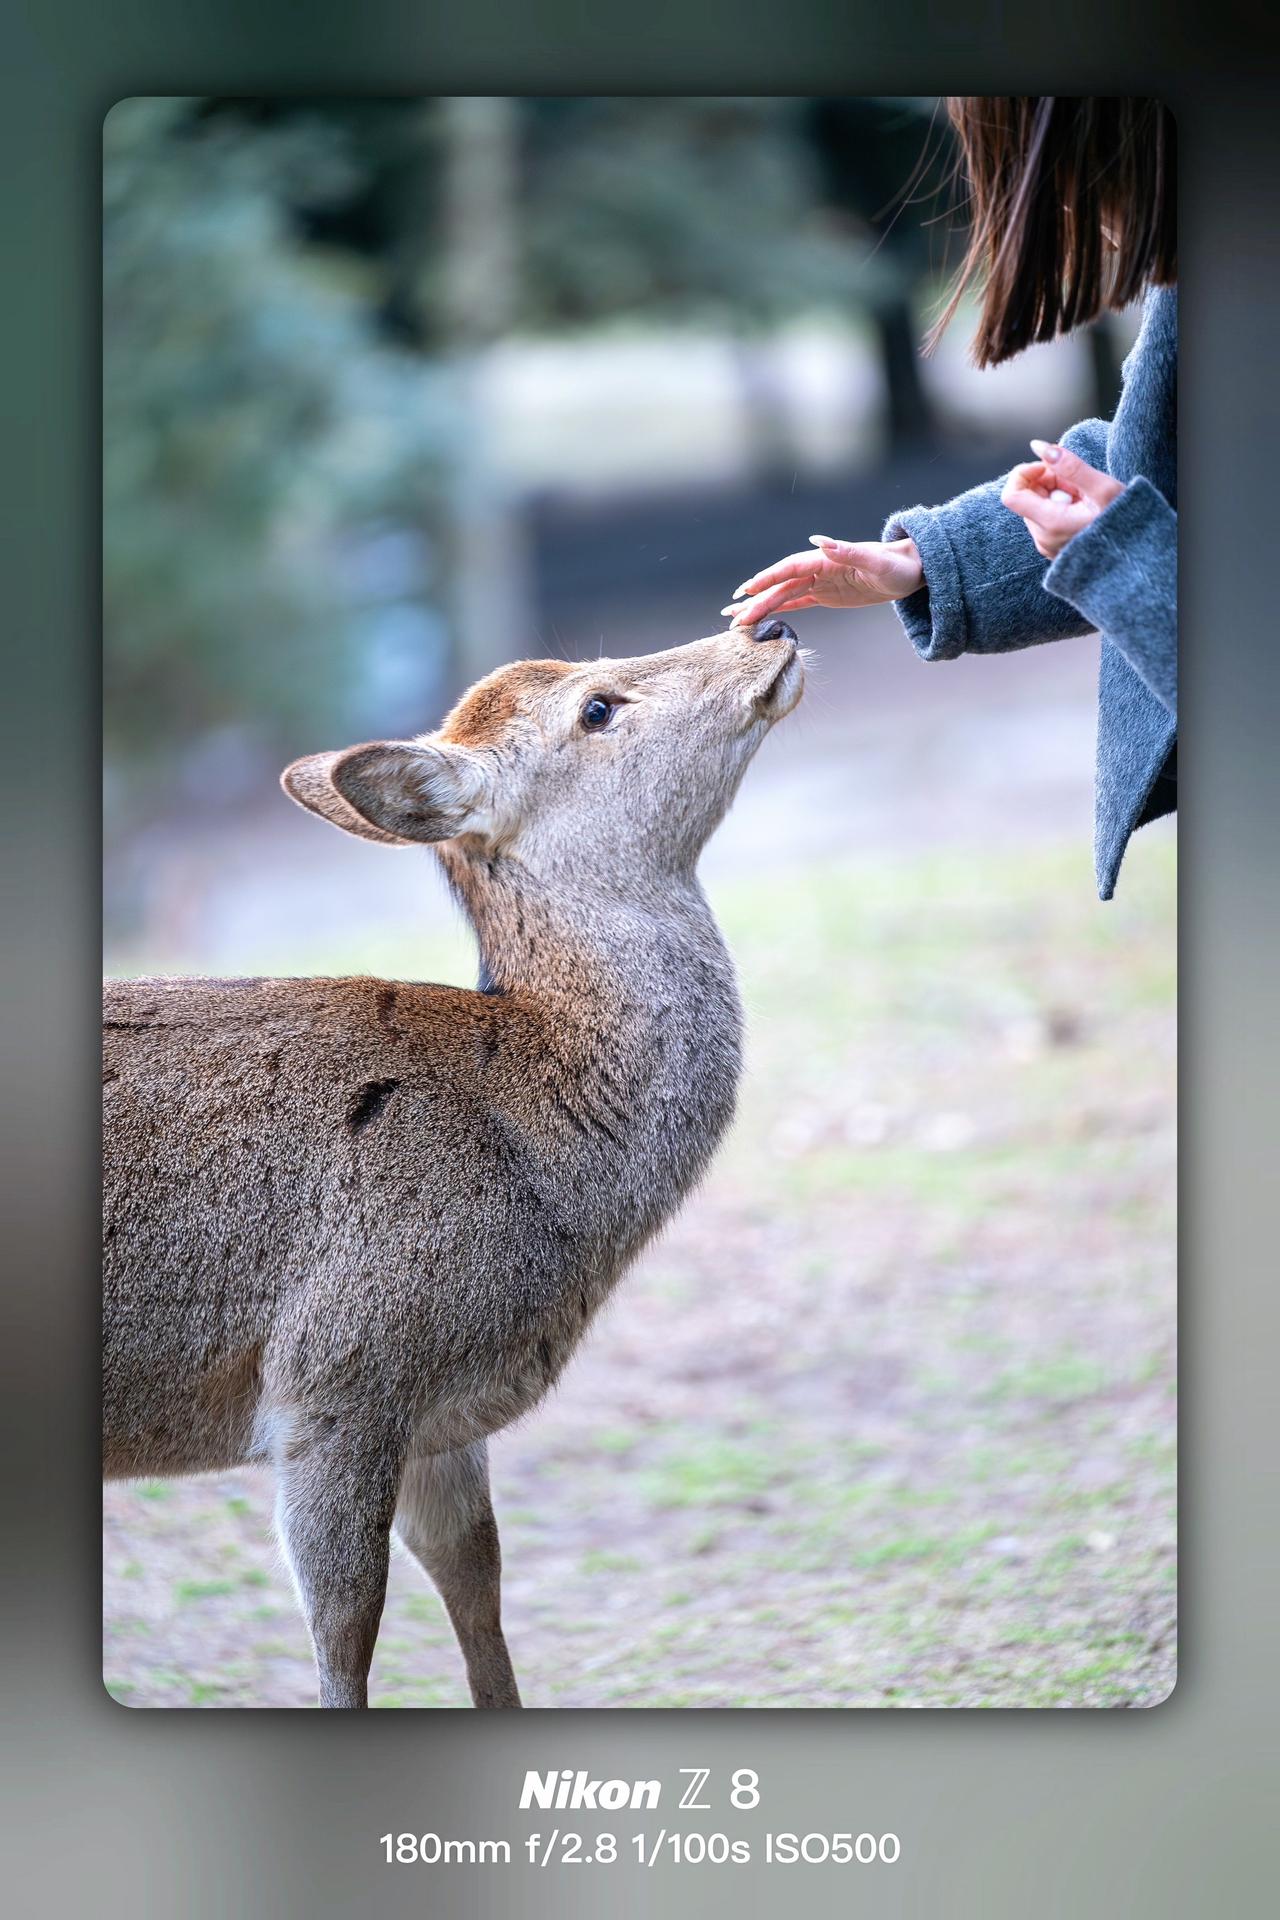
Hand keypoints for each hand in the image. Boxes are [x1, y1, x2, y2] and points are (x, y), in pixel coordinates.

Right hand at [723, 534, 923, 627]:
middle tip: (733, 616)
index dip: (767, 578)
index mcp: (825, 559)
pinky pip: (796, 603)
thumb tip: (819, 540)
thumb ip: (846, 550)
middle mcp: (818, 569)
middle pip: (780, 586)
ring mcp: (820, 583)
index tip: (746, 589)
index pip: (789, 569)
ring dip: (759, 607)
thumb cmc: (896, 565)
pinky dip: (777, 610)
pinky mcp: (826, 596)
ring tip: (736, 619)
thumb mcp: (874, 560)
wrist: (911, 570)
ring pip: (783, 596)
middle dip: (755, 601)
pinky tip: (760, 618)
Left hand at [1001, 439, 1125, 560]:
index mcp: (1051, 524)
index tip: (1048, 466)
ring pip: (1036, 505)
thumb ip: (1070, 465)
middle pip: (1027, 496)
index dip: (1025, 473)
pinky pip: (1045, 517)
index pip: (1011, 495)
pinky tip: (1081, 509)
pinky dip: (1059, 505)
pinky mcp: (1052, 546)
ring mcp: (1046, 544)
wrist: (1136, 553)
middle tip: (1078, 483)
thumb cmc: (1124, 520)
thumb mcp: (1103, 488)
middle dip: (1048, 480)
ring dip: (1056, 491)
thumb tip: (1039, 446)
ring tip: (1084, 497)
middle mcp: (1043, 538)